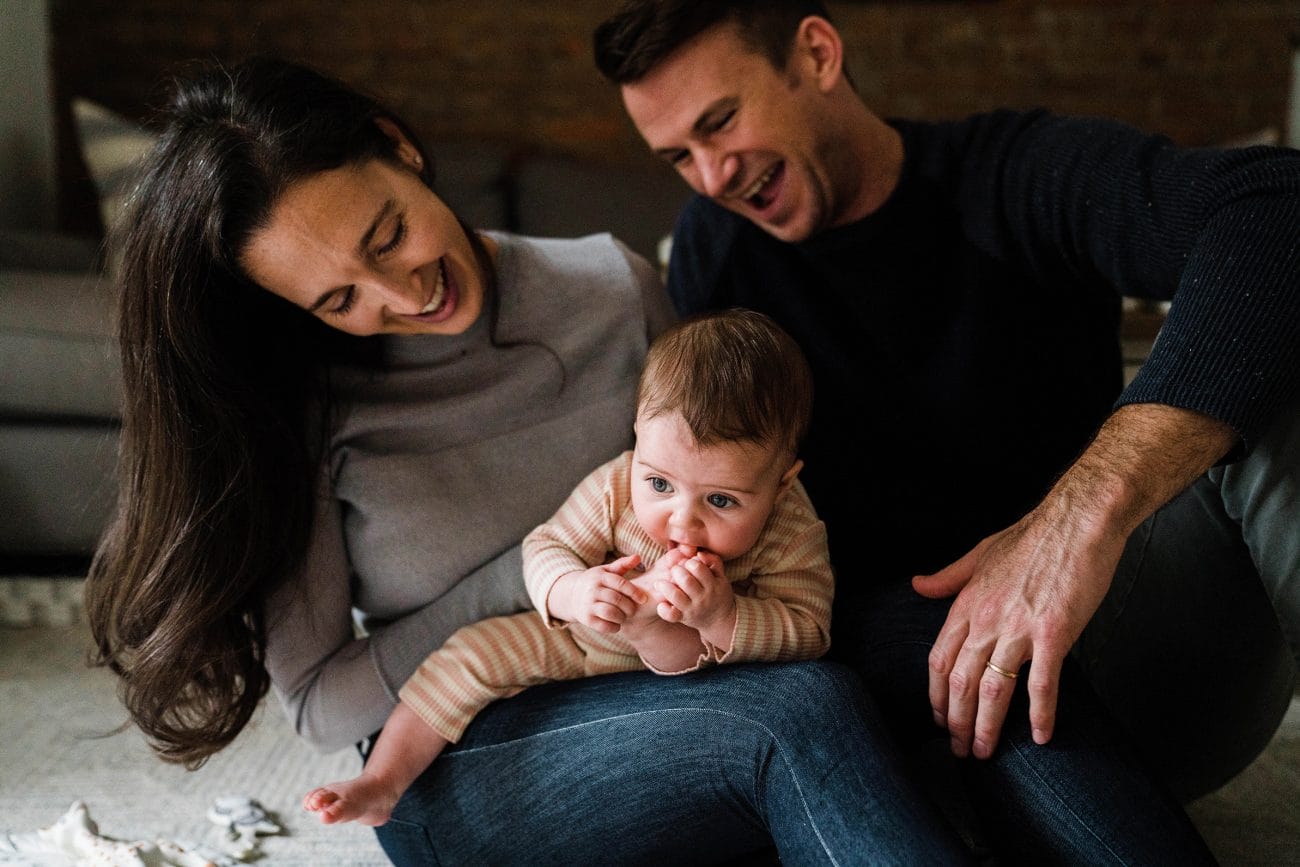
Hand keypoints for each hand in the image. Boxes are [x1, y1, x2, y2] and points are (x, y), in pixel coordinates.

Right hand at [548, 554, 649, 633]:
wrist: (572, 595)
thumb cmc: (596, 582)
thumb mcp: (606, 571)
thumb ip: (623, 564)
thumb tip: (638, 557)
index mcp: (600, 576)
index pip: (620, 583)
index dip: (634, 592)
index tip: (643, 599)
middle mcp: (592, 590)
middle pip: (617, 599)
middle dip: (629, 607)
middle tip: (633, 610)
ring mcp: (587, 605)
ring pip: (610, 613)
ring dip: (621, 617)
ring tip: (624, 617)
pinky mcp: (586, 619)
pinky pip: (603, 626)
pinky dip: (614, 627)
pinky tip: (616, 624)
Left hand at [654, 548, 734, 634]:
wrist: (719, 619)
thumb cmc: (717, 592)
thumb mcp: (720, 577)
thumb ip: (713, 561)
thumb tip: (699, 553)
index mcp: (712, 585)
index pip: (698, 569)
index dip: (689, 562)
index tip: (686, 562)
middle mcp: (702, 597)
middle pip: (686, 581)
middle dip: (676, 571)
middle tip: (673, 570)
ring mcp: (692, 609)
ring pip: (676, 596)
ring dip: (665, 587)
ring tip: (660, 582)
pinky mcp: (683, 618)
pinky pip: (671, 615)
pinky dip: (663, 609)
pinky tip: (661, 603)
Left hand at [912, 502, 1124, 758]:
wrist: (1078, 521)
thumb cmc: (1033, 537)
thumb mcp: (980, 553)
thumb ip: (948, 577)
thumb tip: (917, 586)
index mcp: (967, 603)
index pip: (940, 660)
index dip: (937, 696)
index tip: (939, 719)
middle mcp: (986, 619)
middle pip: (961, 682)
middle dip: (956, 722)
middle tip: (958, 750)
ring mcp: (1019, 627)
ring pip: (993, 689)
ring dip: (986, 726)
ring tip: (984, 753)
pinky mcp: (1054, 632)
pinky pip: (1042, 683)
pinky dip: (1040, 714)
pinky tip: (1040, 736)